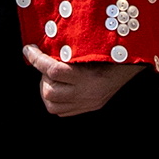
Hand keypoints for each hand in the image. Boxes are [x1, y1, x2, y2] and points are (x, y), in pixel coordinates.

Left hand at [24, 45, 142, 116]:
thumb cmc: (109, 50)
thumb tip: (41, 46)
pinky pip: (61, 112)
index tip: (28, 49)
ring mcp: (86, 104)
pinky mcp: (86, 108)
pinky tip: (59, 87)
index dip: (37, 59)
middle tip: (47, 65)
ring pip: (52, 105)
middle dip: (43, 77)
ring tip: (52, 77)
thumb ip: (67, 50)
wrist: (130, 64)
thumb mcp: (89, 46)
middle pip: (50, 91)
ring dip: (46, 90)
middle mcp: (86, 94)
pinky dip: (54, 100)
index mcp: (87, 76)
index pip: (53, 70)